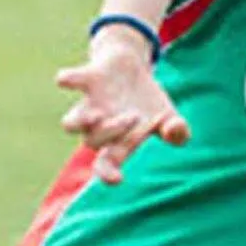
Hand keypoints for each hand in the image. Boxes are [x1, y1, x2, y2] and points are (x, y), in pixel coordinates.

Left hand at [57, 32, 188, 183]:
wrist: (128, 68)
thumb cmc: (147, 101)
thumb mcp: (170, 117)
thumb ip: (178, 131)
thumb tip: (174, 130)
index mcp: (117, 142)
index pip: (106, 166)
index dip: (107, 173)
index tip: (118, 178)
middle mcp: (96, 127)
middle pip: (92, 142)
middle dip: (113, 130)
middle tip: (134, 115)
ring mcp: (89, 104)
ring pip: (70, 124)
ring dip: (82, 122)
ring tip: (98, 113)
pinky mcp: (87, 78)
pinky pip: (69, 80)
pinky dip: (67, 80)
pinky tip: (67, 80)